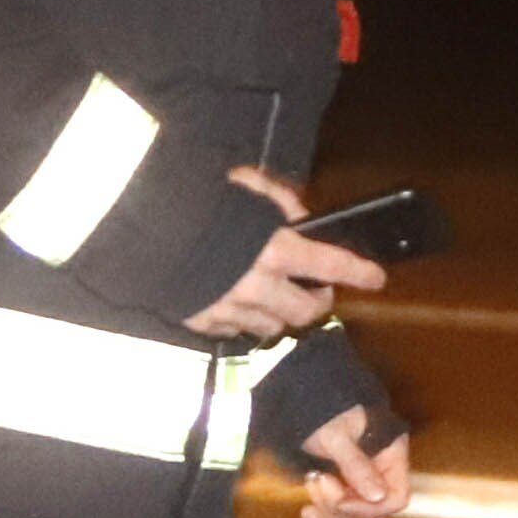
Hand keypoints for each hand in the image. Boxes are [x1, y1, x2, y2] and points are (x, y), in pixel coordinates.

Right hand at [182, 166, 384, 339]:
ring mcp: (231, 309)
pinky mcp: (204, 323)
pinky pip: (237, 332)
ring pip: (273, 328)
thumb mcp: (246, 185)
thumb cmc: (198, 200)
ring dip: (282, 315)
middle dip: (318, 304)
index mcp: (275, 248)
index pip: (331, 265)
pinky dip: (246, 321)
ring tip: (277, 298)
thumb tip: (303, 217)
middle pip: (306, 313)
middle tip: (317, 292)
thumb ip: (280, 199)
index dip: (359, 272)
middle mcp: (259, 285)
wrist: (141, 229)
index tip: (377, 278)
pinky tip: (239, 303)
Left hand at [295, 405, 412, 517]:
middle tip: (318, 480)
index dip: (370, 507)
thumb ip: (357, 464)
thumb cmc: (325, 410)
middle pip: (373, 514)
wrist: (305, 402)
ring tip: (311, 480)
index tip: (342, 500)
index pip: (397, 497)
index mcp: (391, 456)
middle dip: (342, 507)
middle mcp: (381, 475)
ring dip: (328, 510)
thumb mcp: (337, 435)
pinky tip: (306, 511)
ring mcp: (360, 487)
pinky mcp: (341, 494)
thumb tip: (378, 496)